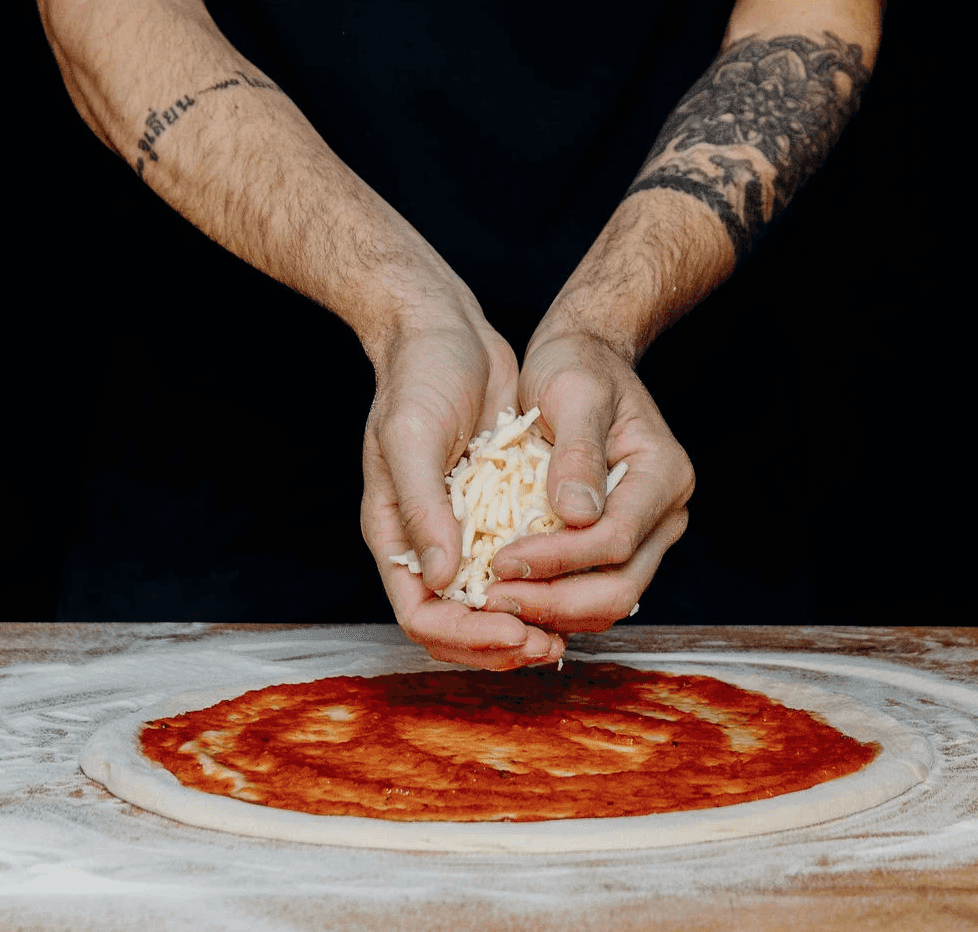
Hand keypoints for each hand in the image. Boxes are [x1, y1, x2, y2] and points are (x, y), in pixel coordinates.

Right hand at [360, 308, 566, 669]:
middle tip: (549, 646)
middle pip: (459, 626)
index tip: (515, 629)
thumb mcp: (410, 436)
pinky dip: (546, 587)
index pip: (423, 616)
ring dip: (529, 623)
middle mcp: (432, 543)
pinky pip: (522, 567)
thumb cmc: (417, 376)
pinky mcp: (502, 511)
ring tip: (568, 631)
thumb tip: (445, 578)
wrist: (448, 331)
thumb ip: (423, 508)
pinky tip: (581, 585)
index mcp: (397, 535)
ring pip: (493, 605)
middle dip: (502, 644)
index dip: (467, 636)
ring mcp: (468, 530)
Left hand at [484, 329, 692, 632]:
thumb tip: (577, 515)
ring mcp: (647, 535)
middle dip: (555, 601)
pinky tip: (509, 595)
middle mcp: (665, 514)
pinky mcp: (618, 546)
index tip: (502, 561)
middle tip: (494, 600)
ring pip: (607, 601)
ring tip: (494, 603)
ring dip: (551, 611)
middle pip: (620, 587)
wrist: (582, 359)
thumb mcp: (574, 392)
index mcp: (663, 475)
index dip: (559, 559)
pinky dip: (552, 602)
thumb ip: (577, 452)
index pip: (616, 539)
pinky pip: (590, 591)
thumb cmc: (577, 366)